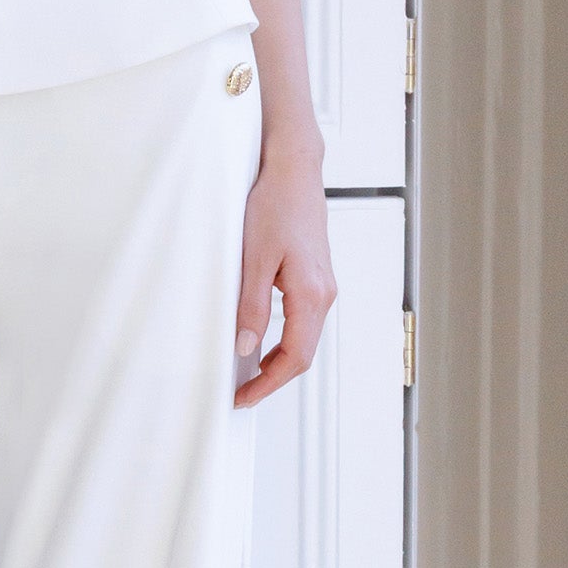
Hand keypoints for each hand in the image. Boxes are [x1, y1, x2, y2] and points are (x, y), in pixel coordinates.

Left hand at [234, 138, 336, 410]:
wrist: (293, 171)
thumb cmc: (275, 204)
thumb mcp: (253, 258)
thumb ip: (251, 306)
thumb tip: (245, 346)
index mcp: (311, 294)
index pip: (295, 357)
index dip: (268, 384)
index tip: (244, 397)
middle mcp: (324, 294)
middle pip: (303, 354)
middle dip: (273, 379)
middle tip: (242, 393)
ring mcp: (323, 286)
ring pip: (304, 339)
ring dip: (279, 361)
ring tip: (248, 373)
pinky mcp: (316, 278)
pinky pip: (303, 321)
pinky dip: (284, 340)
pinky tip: (262, 341)